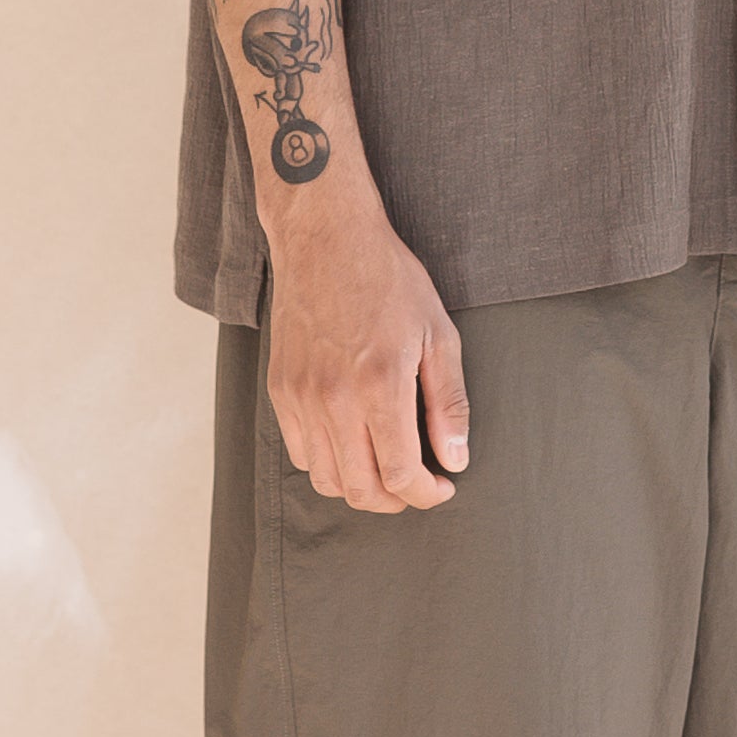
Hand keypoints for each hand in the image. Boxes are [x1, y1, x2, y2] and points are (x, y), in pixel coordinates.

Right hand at [264, 197, 469, 513]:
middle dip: (396, 501)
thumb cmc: (388, 279)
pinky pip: (302, 454)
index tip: (443, 486)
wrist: (325, 236)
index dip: (427, 495)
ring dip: (361, 488)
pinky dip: (330, 464)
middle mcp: (334, 399)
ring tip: (386, 471)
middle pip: (362, 490)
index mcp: (380, 386)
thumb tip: (455, 459)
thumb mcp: (439, 335)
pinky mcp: (281, 390)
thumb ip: (449, 404)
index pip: (401, 475)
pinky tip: (353, 445)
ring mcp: (301, 397)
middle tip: (418, 485)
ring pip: (328, 481)